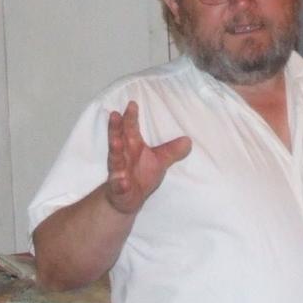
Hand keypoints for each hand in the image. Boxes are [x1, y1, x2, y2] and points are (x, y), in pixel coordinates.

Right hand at [102, 101, 190, 215]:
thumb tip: (189, 140)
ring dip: (114, 150)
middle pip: (117, 139)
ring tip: (115, 142)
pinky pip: (118, 185)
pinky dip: (120, 183)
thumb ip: (172, 150)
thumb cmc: (141, 175)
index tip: (132, 104)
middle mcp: (122, 156)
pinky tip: (122, 181)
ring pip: (114, 159)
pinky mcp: (118, 188)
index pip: (130, 129)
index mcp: (132, 146)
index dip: (131, 117)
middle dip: (115, 128)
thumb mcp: (160, 161)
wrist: (128, 199)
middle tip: (114, 115)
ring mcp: (118, 171)